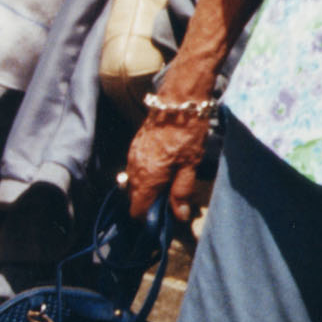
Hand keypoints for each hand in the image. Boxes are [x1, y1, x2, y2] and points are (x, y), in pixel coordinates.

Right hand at [122, 102, 214, 222]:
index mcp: (146, 179)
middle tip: (169, 201)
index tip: (162, 218)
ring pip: (134, 182)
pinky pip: (136, 168)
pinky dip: (146, 173)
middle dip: (149, 203)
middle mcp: (134, 170)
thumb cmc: (187, 134)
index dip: (148, 218)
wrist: (177, 102)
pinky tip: (163, 168)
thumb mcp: (190, 166)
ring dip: (147, 187)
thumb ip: (181, 192)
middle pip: (134, 197)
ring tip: (169, 183)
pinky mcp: (134, 146)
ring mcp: (132, 156)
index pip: (136, 210)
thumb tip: (178, 216)